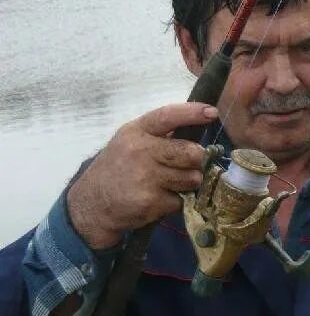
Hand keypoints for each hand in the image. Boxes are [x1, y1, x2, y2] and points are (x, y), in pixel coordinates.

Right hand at [67, 103, 217, 249]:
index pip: (168, 116)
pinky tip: (156, 199)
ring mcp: (145, 176)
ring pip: (192, 178)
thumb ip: (159, 135)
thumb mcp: (130, 142)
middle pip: (191, 152)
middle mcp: (140, 151)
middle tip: (184, 166)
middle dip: (195, 161)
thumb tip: (198, 127)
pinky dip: (174, 202)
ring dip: (186, 183)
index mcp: (136, 131)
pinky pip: (181, 200)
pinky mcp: (150, 200)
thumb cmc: (119, 168)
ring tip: (165, 184)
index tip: (211, 112)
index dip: (192, 113)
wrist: (92, 203)